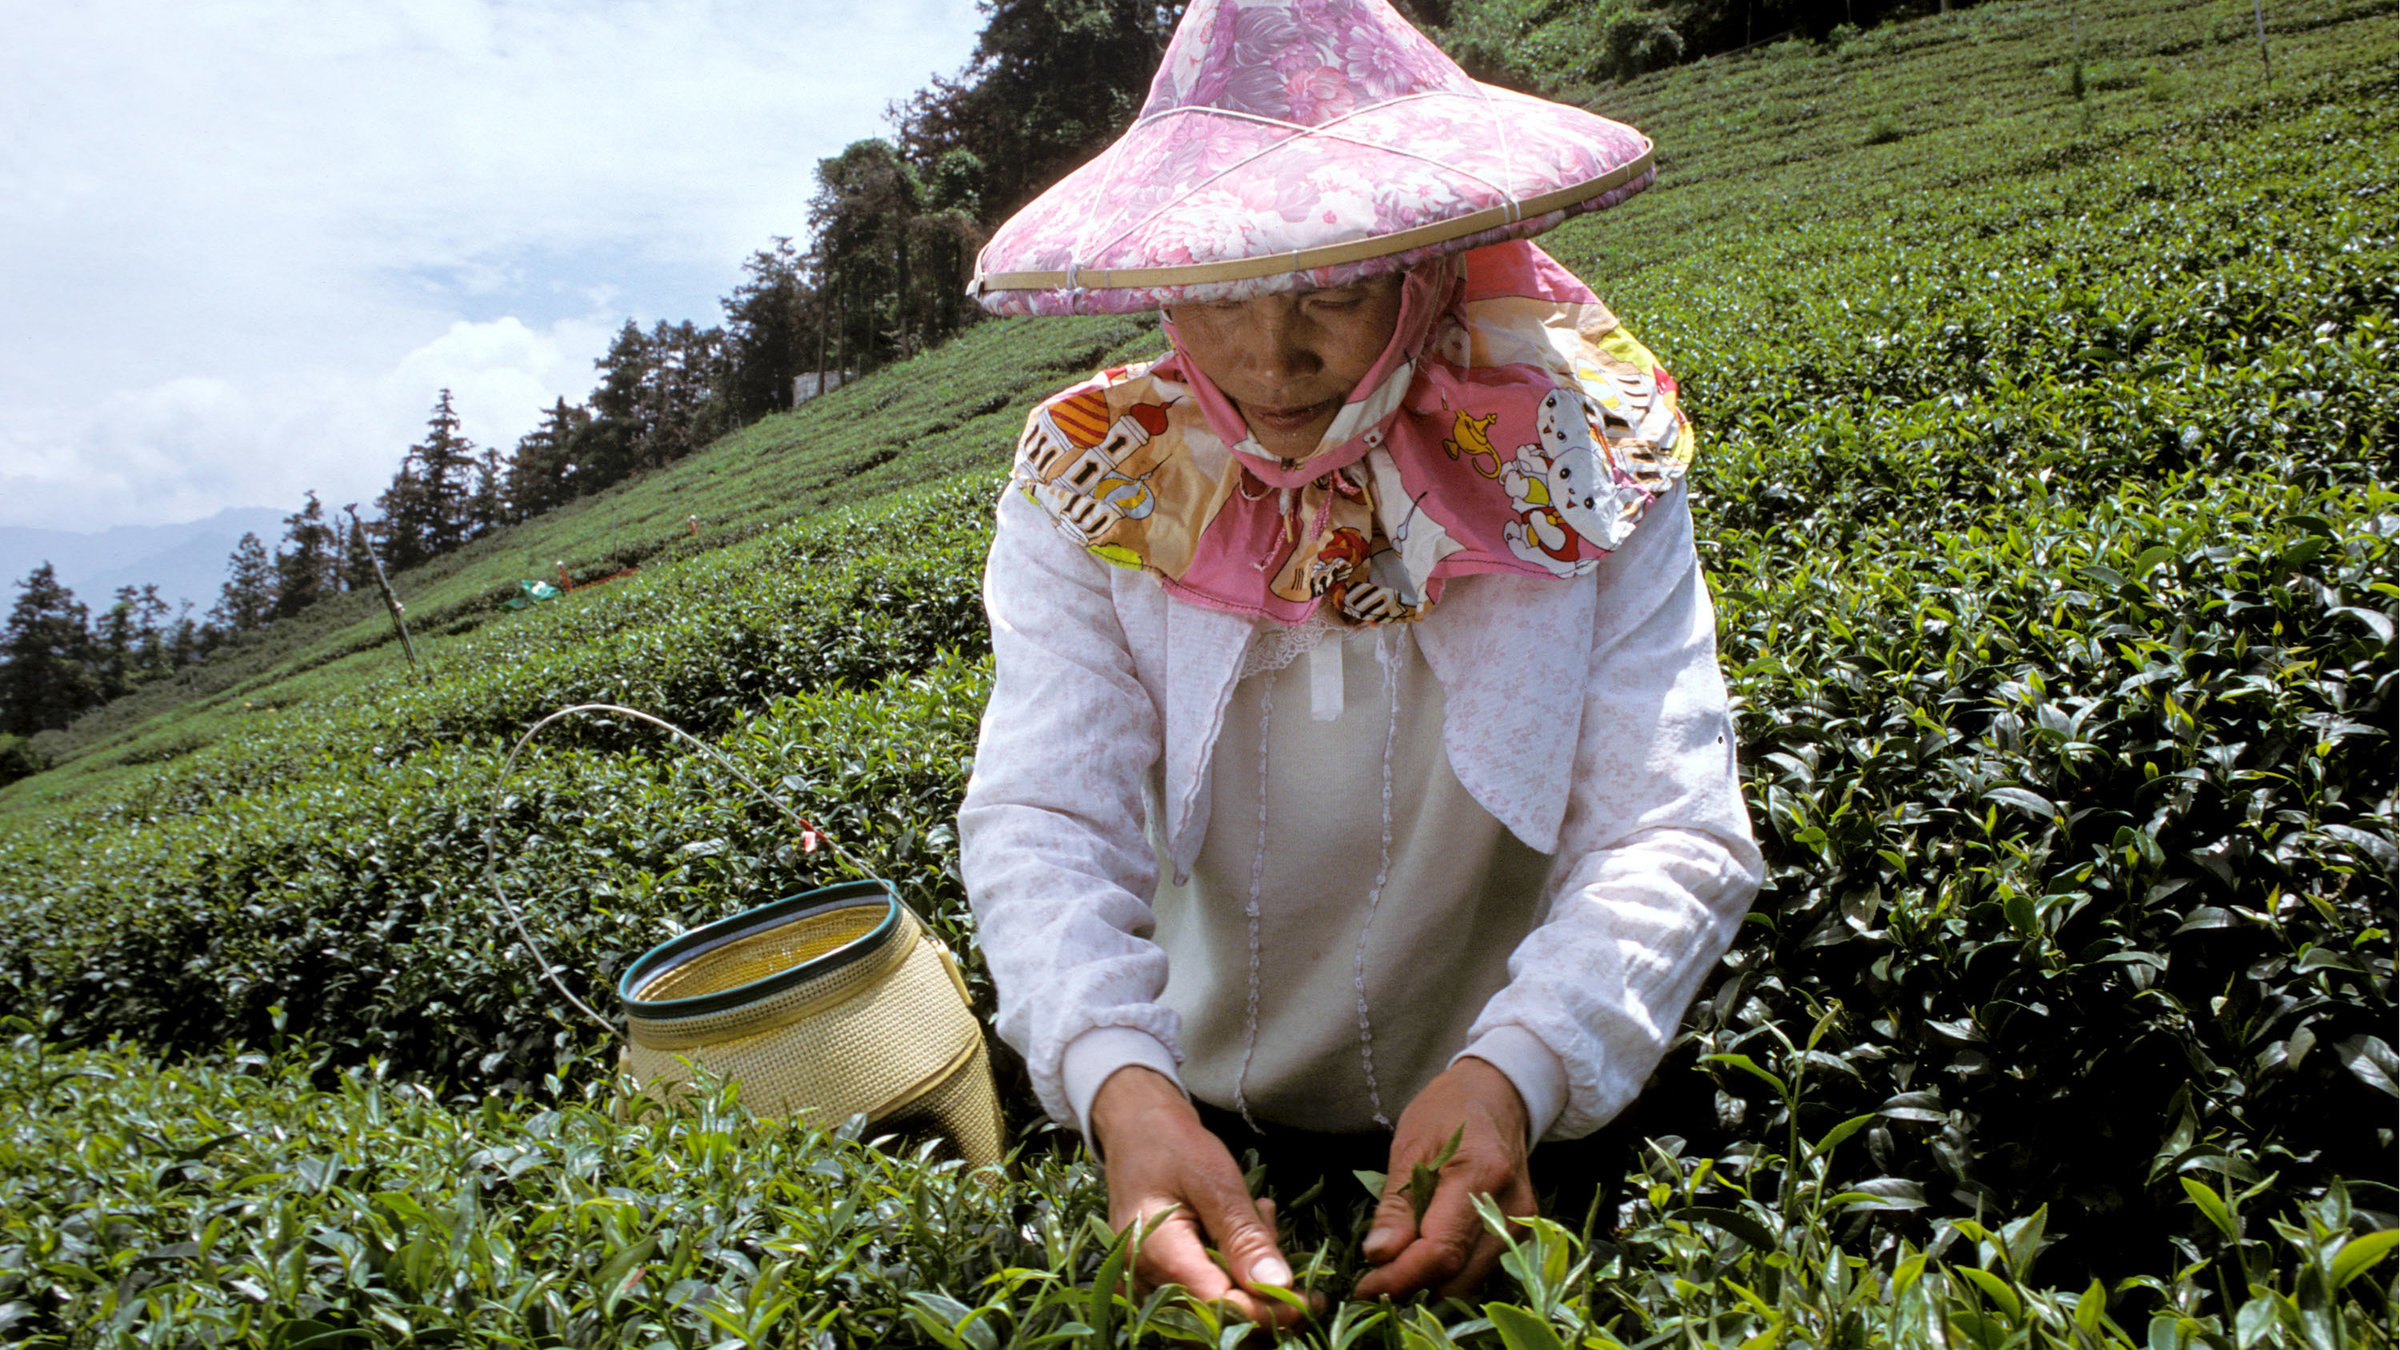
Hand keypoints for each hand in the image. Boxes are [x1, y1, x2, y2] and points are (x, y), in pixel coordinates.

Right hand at [1090, 1067, 1306, 1328]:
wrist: (1135, 1130)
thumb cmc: (1174, 1145)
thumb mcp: (1216, 1180)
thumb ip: (1243, 1235)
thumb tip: (1278, 1285)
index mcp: (1155, 1252)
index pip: (1218, 1307)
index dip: (1267, 1311)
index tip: (1309, 1298)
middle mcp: (1142, 1279)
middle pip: (1213, 1323)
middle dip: (1262, 1305)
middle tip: (1293, 1265)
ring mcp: (1145, 1284)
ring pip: (1209, 1316)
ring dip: (1249, 1289)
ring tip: (1262, 1227)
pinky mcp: (1155, 1281)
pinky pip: (1200, 1300)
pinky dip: (1232, 1280)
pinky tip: (1245, 1239)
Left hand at [1353, 1057, 1536, 1300]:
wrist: (1497, 1095)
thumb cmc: (1448, 1111)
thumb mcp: (1410, 1146)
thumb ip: (1396, 1205)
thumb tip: (1378, 1256)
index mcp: (1481, 1174)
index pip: (1441, 1249)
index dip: (1400, 1276)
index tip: (1364, 1286)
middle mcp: (1511, 1206)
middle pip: (1458, 1275)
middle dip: (1412, 1285)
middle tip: (1374, 1277)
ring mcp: (1522, 1223)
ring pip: (1470, 1281)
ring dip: (1430, 1282)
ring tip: (1396, 1264)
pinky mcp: (1521, 1232)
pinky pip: (1481, 1270)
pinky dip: (1450, 1273)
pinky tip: (1424, 1255)